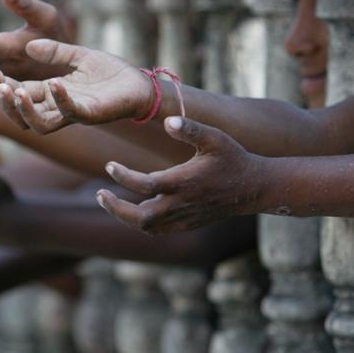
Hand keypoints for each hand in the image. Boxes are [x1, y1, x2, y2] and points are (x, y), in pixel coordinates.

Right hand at [0, 39, 153, 132]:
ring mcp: (73, 114)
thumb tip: (30, 45)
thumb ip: (55, 51)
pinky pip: (70, 112)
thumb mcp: (77, 55)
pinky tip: (54, 82)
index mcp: (50, 93)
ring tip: (14, 90)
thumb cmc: (109, 73)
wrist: (140, 84)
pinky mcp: (91, 114)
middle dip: (5, 99)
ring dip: (24, 109)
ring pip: (39, 124)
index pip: (18, 92)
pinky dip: (60, 99)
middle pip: (21, 112)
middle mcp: (56, 108)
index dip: (2, 83)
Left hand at [96, 117, 263, 233]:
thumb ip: (191, 129)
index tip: (109, 165)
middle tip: (100, 194)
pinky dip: (141, 223)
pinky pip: (158, 230)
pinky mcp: (188, 225)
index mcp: (184, 182)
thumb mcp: (215, 138)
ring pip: (147, 227)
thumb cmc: (233, 158)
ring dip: (125, 216)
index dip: (123, 176)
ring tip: (110, 201)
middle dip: (116, 208)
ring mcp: (185, 218)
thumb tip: (168, 122)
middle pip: (140, 216)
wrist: (253, 188)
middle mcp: (182, 204)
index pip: (144, 184)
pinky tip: (133, 209)